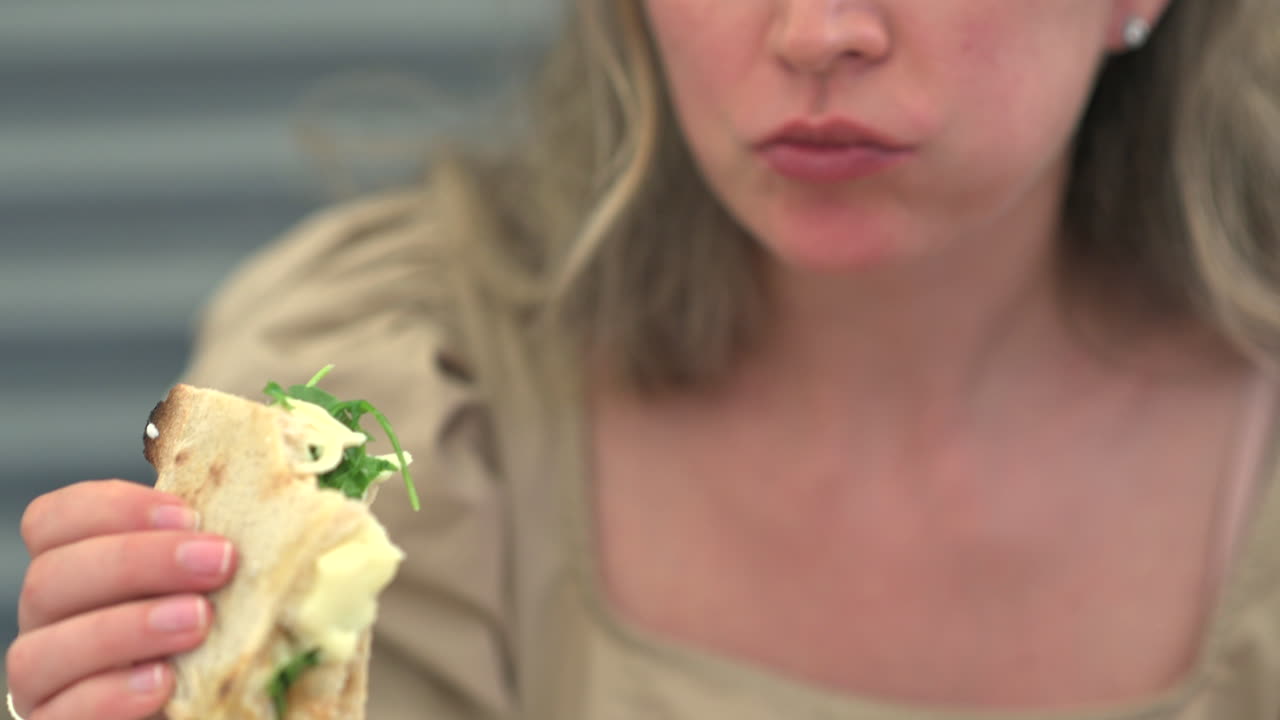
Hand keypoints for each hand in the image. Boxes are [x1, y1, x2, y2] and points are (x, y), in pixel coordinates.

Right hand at [6, 480, 236, 719]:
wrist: (232, 698)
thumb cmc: (225, 634)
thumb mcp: (217, 580)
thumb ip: (212, 542)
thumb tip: (271, 486)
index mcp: (77, 570)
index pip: (54, 521)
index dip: (111, 508)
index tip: (187, 514)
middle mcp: (51, 622)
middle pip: (50, 578)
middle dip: (137, 561)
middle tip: (219, 562)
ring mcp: (48, 680)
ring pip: (42, 650)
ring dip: (126, 629)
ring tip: (199, 621)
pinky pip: (59, 713)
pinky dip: (107, 694)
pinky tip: (162, 681)